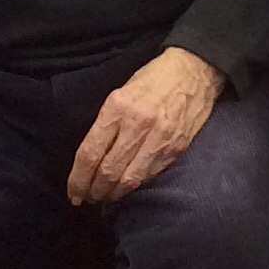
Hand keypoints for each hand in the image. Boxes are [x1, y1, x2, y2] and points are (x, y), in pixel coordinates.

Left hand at [65, 47, 222, 205]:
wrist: (194, 69)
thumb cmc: (153, 78)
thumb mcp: (121, 90)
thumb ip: (107, 122)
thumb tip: (92, 155)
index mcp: (118, 107)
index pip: (91, 153)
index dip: (78, 179)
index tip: (73, 192)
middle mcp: (138, 125)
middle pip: (108, 172)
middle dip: (93, 191)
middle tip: (86, 198)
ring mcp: (159, 139)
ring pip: (130, 180)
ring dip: (113, 194)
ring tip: (104, 198)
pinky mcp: (175, 148)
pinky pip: (150, 175)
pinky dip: (135, 185)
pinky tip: (127, 187)